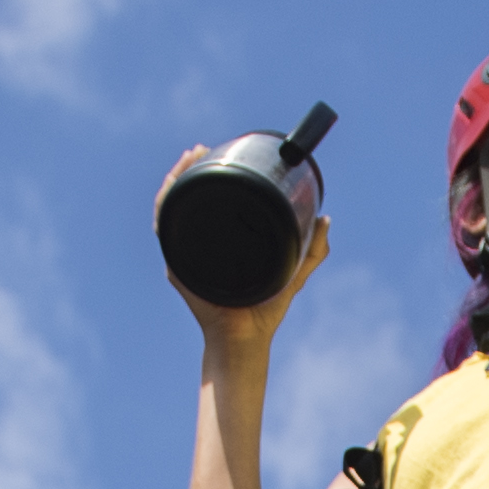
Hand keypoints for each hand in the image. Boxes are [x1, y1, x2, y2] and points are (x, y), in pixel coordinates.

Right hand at [162, 148, 326, 358]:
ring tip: (190, 158)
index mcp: (220, 245)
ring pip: (169, 208)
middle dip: (187, 169)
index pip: (209, 202)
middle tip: (200, 150)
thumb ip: (312, 249)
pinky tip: (172, 186)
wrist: (247, 339)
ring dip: (174, 179)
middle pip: (185, 200)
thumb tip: (326, 219)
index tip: (217, 152)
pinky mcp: (177, 267)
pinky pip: (163, 230)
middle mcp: (198, 248)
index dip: (209, 174)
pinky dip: (164, 205)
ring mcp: (184, 257)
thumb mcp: (293, 272)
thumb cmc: (265, 312)